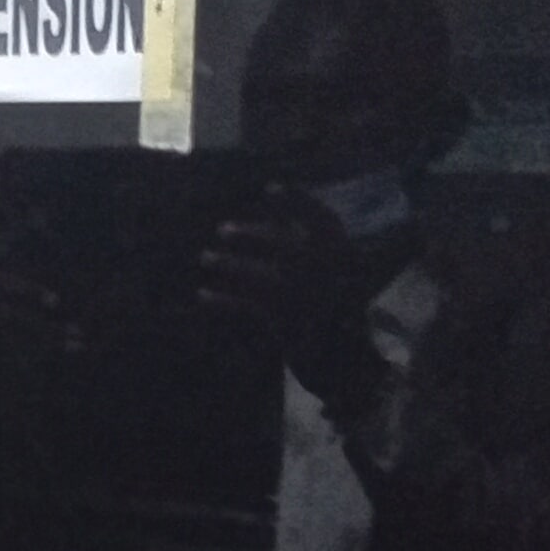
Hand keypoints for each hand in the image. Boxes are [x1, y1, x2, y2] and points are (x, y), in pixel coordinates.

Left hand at [201, 189, 390, 411]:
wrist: (346, 363)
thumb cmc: (341, 315)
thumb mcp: (341, 276)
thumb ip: (317, 248)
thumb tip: (281, 220)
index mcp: (345, 257)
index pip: (321, 218)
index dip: (296, 200)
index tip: (270, 187)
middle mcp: (328, 273)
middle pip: (283, 243)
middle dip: (250, 233)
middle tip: (222, 229)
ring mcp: (306, 299)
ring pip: (260, 275)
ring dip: (229, 264)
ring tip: (205, 257)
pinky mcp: (287, 324)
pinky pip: (247, 306)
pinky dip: (223, 299)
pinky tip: (203, 294)